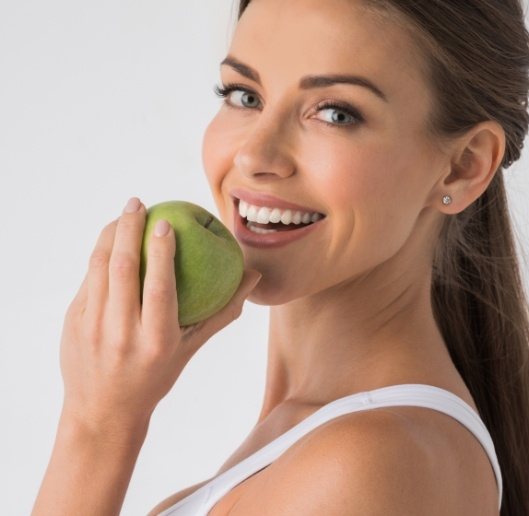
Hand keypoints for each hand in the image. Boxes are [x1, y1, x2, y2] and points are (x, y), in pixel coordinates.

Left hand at [59, 197, 260, 432]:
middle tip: (137, 203)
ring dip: (109, 236)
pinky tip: (108, 243)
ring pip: (98, 268)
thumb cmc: (155, 377)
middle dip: (128, 228)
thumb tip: (253, 277)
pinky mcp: (71, 324)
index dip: (161, 250)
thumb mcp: (190, 349)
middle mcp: (121, 333)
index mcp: (156, 340)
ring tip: (122, 215)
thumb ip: (222, 312)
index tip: (164, 221)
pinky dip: (97, 256)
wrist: (102, 411)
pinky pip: (86, 281)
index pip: (159, 286)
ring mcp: (91, 328)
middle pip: (122, 267)